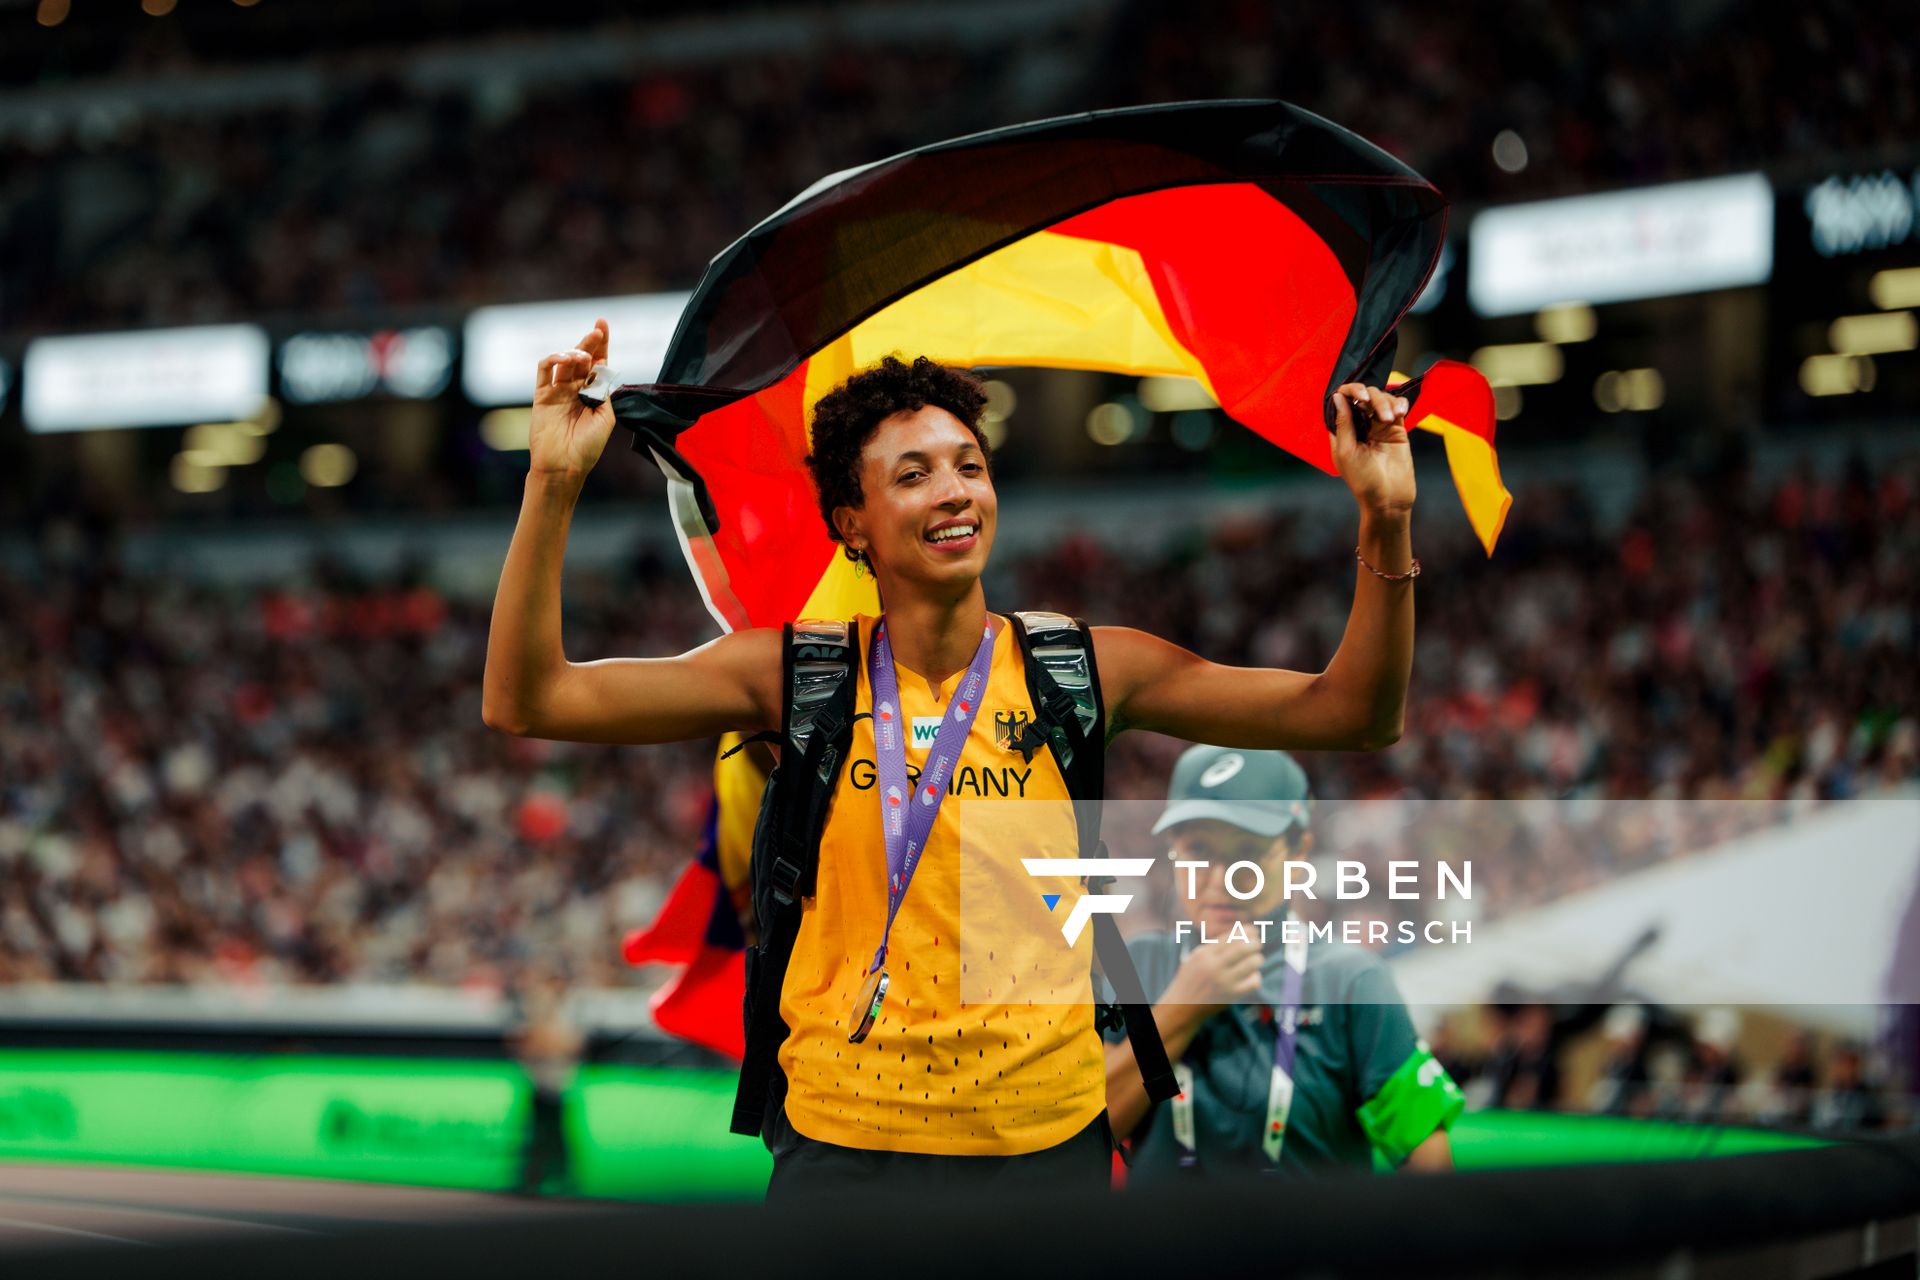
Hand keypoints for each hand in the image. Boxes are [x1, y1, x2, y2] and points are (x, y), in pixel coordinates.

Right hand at [529, 319, 616, 479]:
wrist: (564, 466)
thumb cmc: (587, 447)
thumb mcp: (605, 417)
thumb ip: (603, 392)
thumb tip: (602, 368)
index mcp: (593, 393)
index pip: (598, 363)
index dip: (601, 344)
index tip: (603, 325)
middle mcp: (576, 389)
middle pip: (582, 358)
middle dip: (590, 341)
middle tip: (597, 329)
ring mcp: (558, 391)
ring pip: (564, 361)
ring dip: (575, 351)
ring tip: (583, 355)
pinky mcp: (541, 395)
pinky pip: (544, 371)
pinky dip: (553, 360)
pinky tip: (565, 359)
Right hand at [1163, 937, 1263, 1013]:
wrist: (1182, 1006)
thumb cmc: (1191, 979)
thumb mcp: (1195, 958)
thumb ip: (1213, 946)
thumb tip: (1238, 933)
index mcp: (1204, 955)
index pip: (1230, 937)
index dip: (1245, 931)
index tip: (1253, 930)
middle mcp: (1214, 967)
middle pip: (1242, 948)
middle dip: (1254, 943)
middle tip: (1258, 943)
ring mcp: (1224, 982)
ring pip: (1251, 964)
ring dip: (1257, 958)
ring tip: (1257, 958)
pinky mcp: (1232, 995)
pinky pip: (1253, 982)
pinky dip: (1256, 976)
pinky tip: (1253, 975)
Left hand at [1331, 382, 1415, 518]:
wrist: (1389, 498)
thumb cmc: (1363, 480)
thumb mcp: (1346, 452)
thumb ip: (1343, 423)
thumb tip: (1338, 397)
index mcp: (1342, 430)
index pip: (1341, 401)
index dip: (1347, 392)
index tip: (1357, 396)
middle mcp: (1360, 425)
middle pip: (1362, 395)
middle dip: (1367, 394)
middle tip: (1368, 402)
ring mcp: (1379, 426)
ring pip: (1381, 398)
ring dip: (1385, 402)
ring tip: (1389, 419)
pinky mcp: (1397, 429)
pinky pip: (1398, 407)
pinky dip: (1400, 403)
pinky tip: (1400, 411)